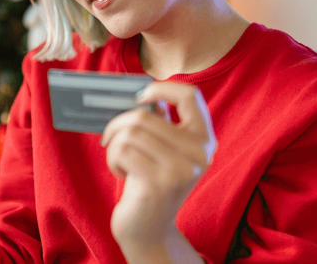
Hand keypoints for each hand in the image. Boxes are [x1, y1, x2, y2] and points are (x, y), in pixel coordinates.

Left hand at [100, 82, 216, 257]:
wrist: (150, 229)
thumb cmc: (150, 183)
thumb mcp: (164, 151)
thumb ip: (162, 124)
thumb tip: (141, 92)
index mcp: (205, 140)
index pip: (191, 95)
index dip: (162, 87)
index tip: (140, 96)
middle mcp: (199, 154)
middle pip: (144, 116)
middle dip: (118, 124)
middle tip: (110, 138)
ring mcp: (181, 169)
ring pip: (130, 132)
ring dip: (114, 146)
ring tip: (120, 160)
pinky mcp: (158, 183)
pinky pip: (121, 150)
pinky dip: (113, 159)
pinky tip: (122, 173)